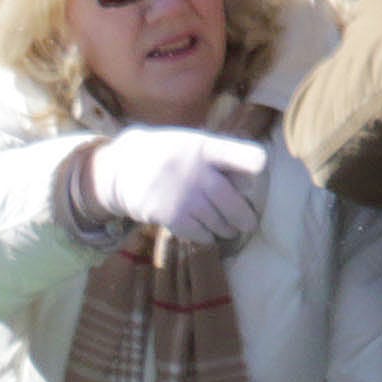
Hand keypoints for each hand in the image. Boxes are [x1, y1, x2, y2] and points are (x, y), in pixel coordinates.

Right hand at [80, 126, 268, 247]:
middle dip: (243, 216)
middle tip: (248, 224)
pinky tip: (208, 235)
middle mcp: (197, 171)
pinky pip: (199, 233)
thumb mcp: (192, 145)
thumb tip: (249, 183)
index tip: (257, 173)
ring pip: (217, 221)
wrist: (124, 169)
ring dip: (226, 229)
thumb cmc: (168, 155)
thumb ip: (219, 159)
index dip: (256, 166)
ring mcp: (183, 196)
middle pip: (233, 200)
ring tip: (229, 230)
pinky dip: (207, 237)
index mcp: (207, 148)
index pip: (246, 157)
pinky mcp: (170, 216)